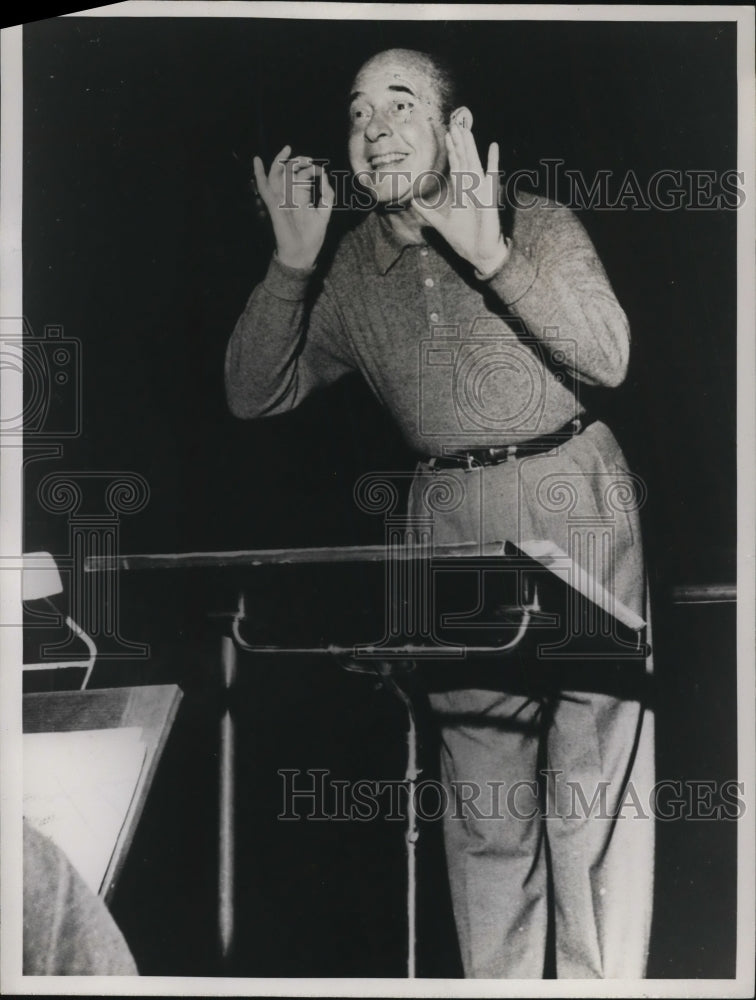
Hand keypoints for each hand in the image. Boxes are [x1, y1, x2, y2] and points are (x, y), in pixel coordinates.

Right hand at [252, 145, 333, 269]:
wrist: (303, 254)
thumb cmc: (313, 237)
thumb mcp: (324, 212)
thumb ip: (327, 193)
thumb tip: (324, 173)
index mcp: (300, 198)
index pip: (302, 177)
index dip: (310, 169)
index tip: (318, 169)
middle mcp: (289, 197)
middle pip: (288, 172)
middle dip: (297, 161)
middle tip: (307, 158)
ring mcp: (281, 201)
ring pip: (276, 175)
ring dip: (281, 161)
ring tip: (288, 151)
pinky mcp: (274, 206)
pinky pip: (265, 188)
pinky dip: (259, 174)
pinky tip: (257, 161)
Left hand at [410, 124, 509, 275]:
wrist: (479, 254)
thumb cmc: (465, 240)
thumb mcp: (441, 225)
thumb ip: (428, 213)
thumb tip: (412, 203)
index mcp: (462, 193)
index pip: (456, 166)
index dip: (452, 151)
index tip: (447, 135)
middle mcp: (472, 188)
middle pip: (464, 160)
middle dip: (460, 142)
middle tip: (455, 123)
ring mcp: (481, 192)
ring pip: (474, 163)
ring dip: (470, 146)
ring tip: (465, 129)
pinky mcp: (489, 198)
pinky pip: (492, 176)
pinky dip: (493, 161)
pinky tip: (493, 146)